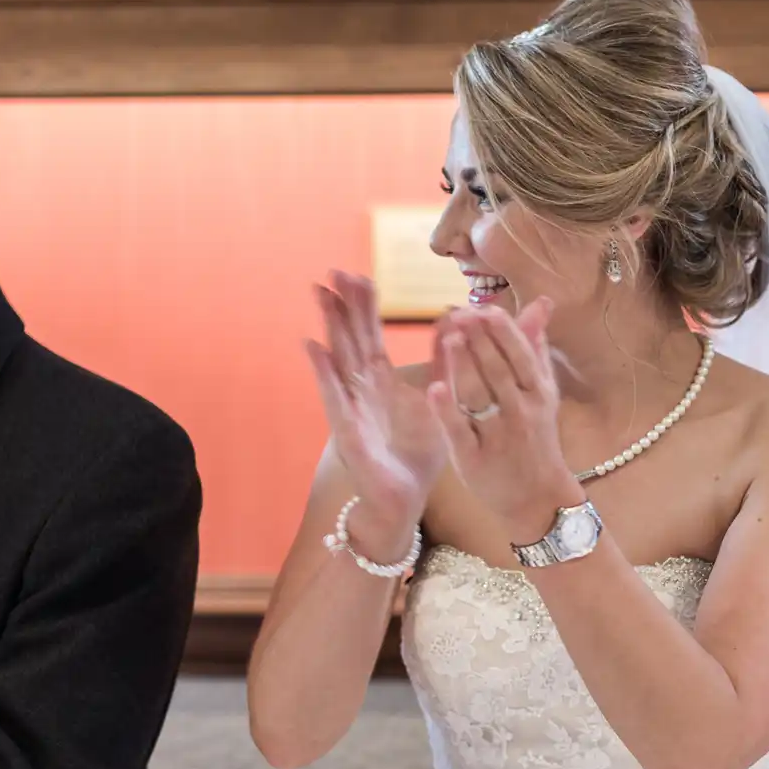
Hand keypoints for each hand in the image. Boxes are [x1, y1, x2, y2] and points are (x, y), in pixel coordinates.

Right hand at [304, 272, 448, 556]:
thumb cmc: (416, 452)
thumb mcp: (439, 399)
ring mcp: (350, 406)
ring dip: (328, 326)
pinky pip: (333, 395)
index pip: (369, 334)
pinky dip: (323, 371)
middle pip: (348, 338)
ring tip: (320, 293)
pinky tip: (313, 346)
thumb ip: (446, 361)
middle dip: (341, 305)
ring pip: (337, 358)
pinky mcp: (347, 428)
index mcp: (379, 380)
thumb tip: (456, 320)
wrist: (404, 498)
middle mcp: (360, 388)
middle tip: (333, 270)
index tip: (359, 274)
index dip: (363, 305)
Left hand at [427, 300, 582, 540]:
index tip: (485, 309)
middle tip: (460, 315)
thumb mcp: (544, 393)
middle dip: (480, 341)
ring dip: (465, 365)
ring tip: (450, 338)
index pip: (521, 356)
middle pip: (499, 371)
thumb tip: (541, 303)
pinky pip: (459, 432)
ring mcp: (498, 437)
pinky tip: (434, 388)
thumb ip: (536, 348)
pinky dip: (447, 410)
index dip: (504, 331)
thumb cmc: (537, 438)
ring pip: (480, 396)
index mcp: (539, 394)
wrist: (538, 498)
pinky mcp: (474, 460)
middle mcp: (521, 413)